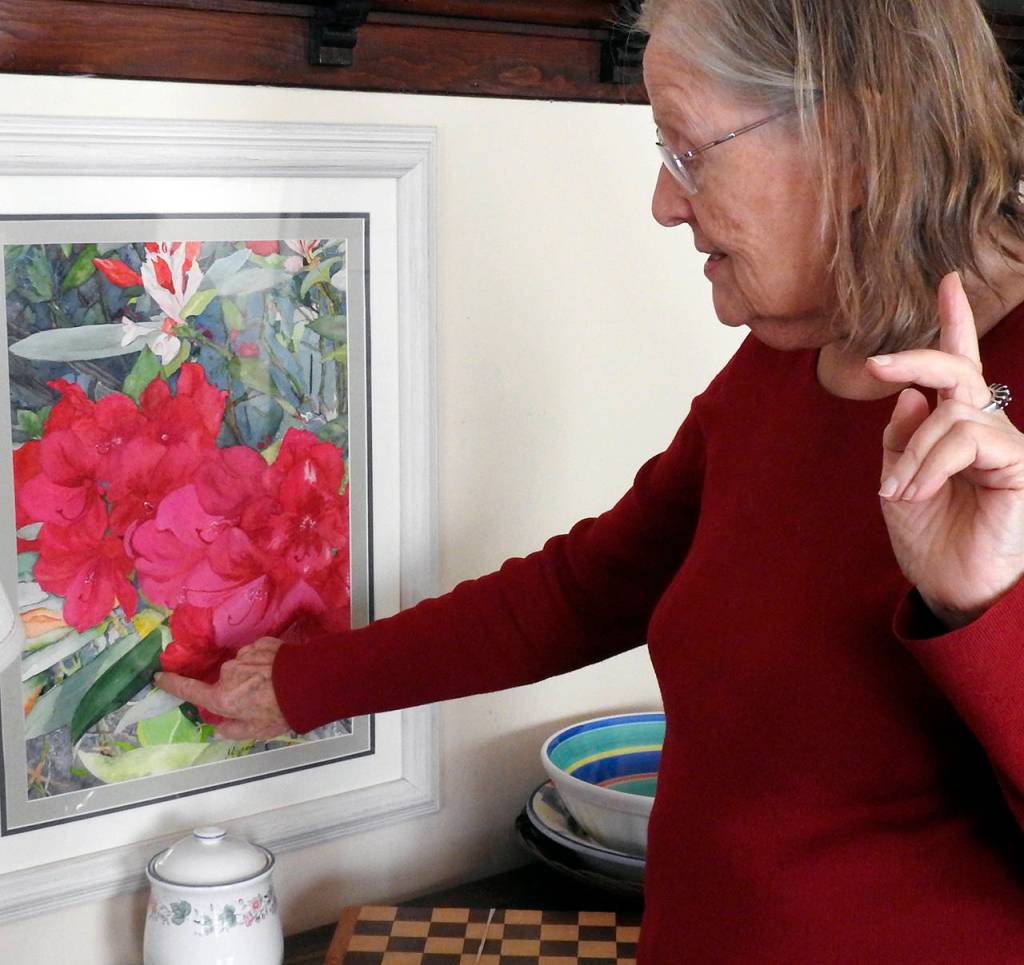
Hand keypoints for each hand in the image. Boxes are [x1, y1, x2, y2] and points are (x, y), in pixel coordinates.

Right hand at [154, 637, 291, 739]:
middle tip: (258, 697)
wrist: (309, 681)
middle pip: (223, 681)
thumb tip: (219, 730)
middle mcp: (228, 674)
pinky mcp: (260, 643)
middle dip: (235, 688)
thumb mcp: (258, 731)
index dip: (172, 684)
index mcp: (223, 698)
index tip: (159, 677)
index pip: (189, 690)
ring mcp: (244, 656)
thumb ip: (234, 731)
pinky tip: (278, 670)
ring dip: (251, 673)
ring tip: (273, 683)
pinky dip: (263, 661)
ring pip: (241, 666)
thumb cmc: (282, 710)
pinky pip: (255, 653)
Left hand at [867, 272, 1023, 627]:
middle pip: (957, 370)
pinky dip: (930, 464)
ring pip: (952, 412)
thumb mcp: (898, 481)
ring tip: (895, 492)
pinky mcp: (1017, 465)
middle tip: (876, 364)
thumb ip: (902, 437)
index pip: (956, 368)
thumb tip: (909, 394)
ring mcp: (1003, 445)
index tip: (947, 280)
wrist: (950, 589)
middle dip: (917, 357)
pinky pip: (967, 440)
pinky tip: (915, 493)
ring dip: (912, 453)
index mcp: (953, 428)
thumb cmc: (929, 537)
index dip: (953, 322)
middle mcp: (984, 427)